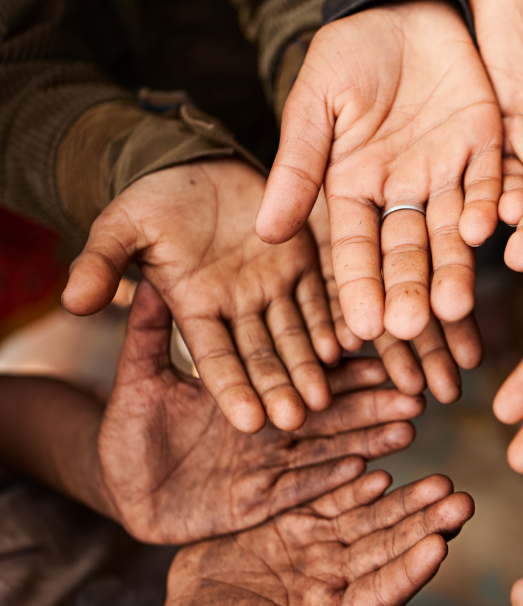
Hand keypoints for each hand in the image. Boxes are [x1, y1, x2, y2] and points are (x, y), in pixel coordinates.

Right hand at [62, 159, 337, 432]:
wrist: (195, 165)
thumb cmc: (153, 198)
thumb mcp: (122, 227)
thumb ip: (101, 264)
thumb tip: (72, 303)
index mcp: (195, 308)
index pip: (214, 357)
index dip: (231, 390)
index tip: (249, 423)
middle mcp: (237, 308)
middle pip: (261, 355)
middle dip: (277, 388)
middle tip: (296, 421)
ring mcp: (272, 289)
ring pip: (295, 334)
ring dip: (309, 366)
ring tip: (326, 397)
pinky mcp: (302, 265)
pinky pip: (321, 298)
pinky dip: (333, 321)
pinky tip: (349, 347)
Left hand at [97, 280, 425, 544]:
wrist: (115, 489)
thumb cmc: (122, 430)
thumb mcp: (137, 379)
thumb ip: (151, 334)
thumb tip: (156, 276)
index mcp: (249, 385)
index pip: (300, 366)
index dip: (338, 358)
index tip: (376, 345)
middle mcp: (268, 421)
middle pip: (327, 406)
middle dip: (372, 400)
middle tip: (415, 391)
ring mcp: (267, 462)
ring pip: (325, 446)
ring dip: (367, 438)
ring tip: (407, 427)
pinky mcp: (260, 501)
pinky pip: (301, 490)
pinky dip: (334, 481)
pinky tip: (370, 472)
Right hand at [159, 473, 473, 605]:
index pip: (379, 595)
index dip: (408, 573)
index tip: (438, 548)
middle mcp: (333, 582)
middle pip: (390, 551)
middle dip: (426, 526)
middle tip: (462, 502)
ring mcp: (319, 550)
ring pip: (373, 521)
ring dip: (408, 503)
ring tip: (442, 483)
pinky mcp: (298, 523)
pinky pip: (336, 500)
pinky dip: (360, 486)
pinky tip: (384, 469)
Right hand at [256, 1, 501, 342]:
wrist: (399, 6)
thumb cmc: (347, 54)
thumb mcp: (315, 106)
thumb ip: (298, 167)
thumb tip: (266, 232)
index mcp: (355, 190)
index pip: (355, 248)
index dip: (359, 286)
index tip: (362, 328)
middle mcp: (401, 194)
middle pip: (407, 251)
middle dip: (409, 290)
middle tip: (413, 329)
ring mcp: (445, 174)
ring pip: (451, 231)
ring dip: (454, 267)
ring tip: (456, 305)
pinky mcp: (484, 149)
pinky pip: (488, 183)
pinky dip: (487, 205)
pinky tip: (485, 231)